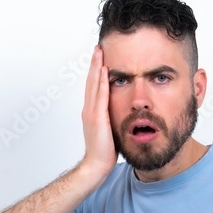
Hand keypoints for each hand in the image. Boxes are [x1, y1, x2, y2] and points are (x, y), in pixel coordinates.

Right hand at [80, 46, 116, 179]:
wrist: (96, 166)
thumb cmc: (104, 152)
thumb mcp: (110, 131)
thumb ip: (112, 119)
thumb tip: (123, 113)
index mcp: (92, 112)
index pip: (94, 87)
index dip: (96, 72)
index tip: (100, 58)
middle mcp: (89, 109)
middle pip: (91, 81)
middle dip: (94, 63)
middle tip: (98, 47)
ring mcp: (91, 113)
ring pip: (94, 84)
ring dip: (96, 66)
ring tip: (99, 51)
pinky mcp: (97, 117)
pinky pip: (100, 95)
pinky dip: (101, 81)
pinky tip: (104, 70)